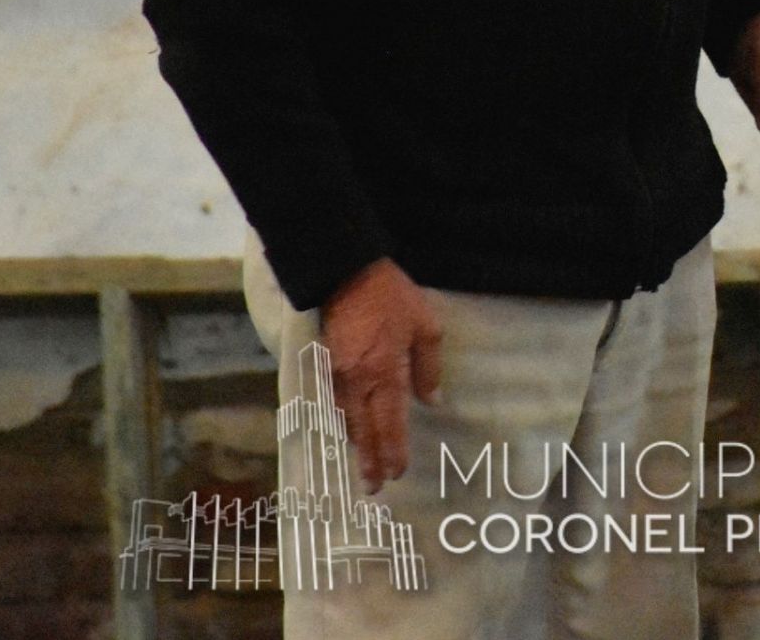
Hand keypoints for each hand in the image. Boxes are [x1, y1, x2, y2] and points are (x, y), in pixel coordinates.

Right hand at [320, 257, 443, 491]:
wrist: (346, 270)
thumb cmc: (392, 297)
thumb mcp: (425, 326)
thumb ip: (428, 367)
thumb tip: (432, 400)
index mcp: (386, 374)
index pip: (390, 424)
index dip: (393, 452)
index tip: (397, 474)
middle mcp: (359, 382)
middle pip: (364, 431)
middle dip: (369, 461)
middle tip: (373, 488)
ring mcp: (339, 373)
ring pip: (346, 419)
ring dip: (355, 443)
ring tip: (362, 463)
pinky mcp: (327, 362)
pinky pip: (334, 401)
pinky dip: (341, 419)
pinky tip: (346, 425)